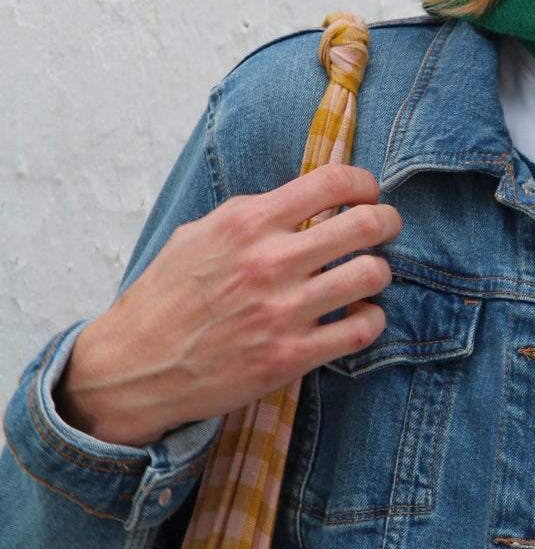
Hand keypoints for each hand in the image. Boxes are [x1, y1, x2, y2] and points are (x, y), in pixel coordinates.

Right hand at [55, 164, 402, 446]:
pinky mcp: (292, 356)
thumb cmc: (168, 297)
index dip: (364, 183)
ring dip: (379, 271)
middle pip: (365, 224)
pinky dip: (372, 318)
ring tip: (367, 275)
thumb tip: (308, 197)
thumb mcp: (200, 235)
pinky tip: (359, 315)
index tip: (367, 192)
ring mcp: (283, 311)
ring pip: (373, 275)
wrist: (135, 366)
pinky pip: (363, 329)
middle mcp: (269, 262)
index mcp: (246, 223)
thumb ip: (254, 215)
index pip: (332, 182)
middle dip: (386, 221)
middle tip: (384, 227)